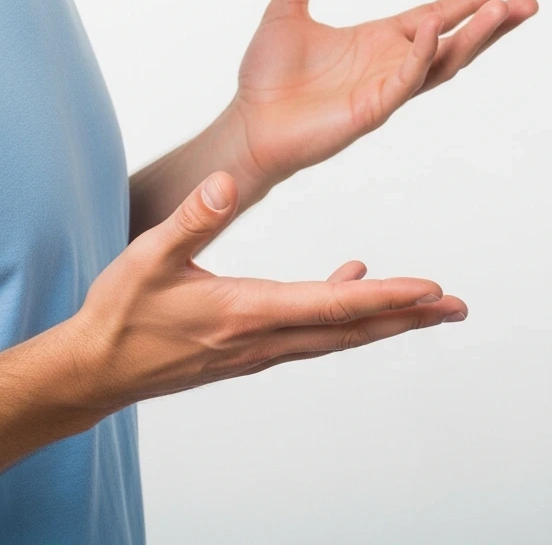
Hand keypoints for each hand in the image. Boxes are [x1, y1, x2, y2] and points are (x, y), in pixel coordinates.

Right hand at [71, 172, 466, 410]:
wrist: (94, 370)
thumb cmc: (120, 313)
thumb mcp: (148, 257)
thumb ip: (191, 217)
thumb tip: (228, 181)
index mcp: (247, 312)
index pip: (332, 306)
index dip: (385, 296)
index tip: (429, 290)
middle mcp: (264, 337)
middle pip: (351, 329)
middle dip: (408, 317)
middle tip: (457, 307)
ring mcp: (259, 347)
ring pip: (337, 333)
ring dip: (385, 317)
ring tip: (427, 304)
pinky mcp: (249, 346)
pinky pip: (311, 330)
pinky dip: (341, 307)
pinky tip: (350, 275)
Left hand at [223, 0, 537, 196]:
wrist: (250, 125)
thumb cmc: (269, 78)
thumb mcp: (285, 12)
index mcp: (381, 41)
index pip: (437, 17)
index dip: (469, 1)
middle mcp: (392, 64)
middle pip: (456, 41)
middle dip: (492, 23)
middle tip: (529, 3)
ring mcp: (386, 89)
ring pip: (442, 61)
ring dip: (473, 37)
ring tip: (502, 11)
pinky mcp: (371, 110)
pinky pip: (405, 80)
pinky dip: (421, 55)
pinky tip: (434, 29)